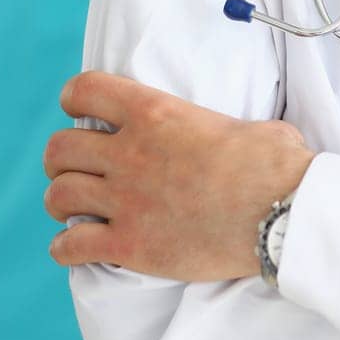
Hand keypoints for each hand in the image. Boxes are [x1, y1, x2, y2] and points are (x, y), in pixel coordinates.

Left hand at [43, 72, 315, 281]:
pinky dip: (66, 248)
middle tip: (79, 168)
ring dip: (63, 201)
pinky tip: (76, 248)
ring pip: (58, 197)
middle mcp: (130, 153)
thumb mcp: (249, 126)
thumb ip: (226, 128)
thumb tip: (248, 138)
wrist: (281, 214)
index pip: (84, 90)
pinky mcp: (130, 245)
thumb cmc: (275, 165)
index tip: (80, 111)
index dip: (75, 99)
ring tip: (76, 208)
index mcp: (154, 113)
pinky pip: (71, 247)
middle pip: (59, 149)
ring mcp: (126, 201)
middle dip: (63, 159)